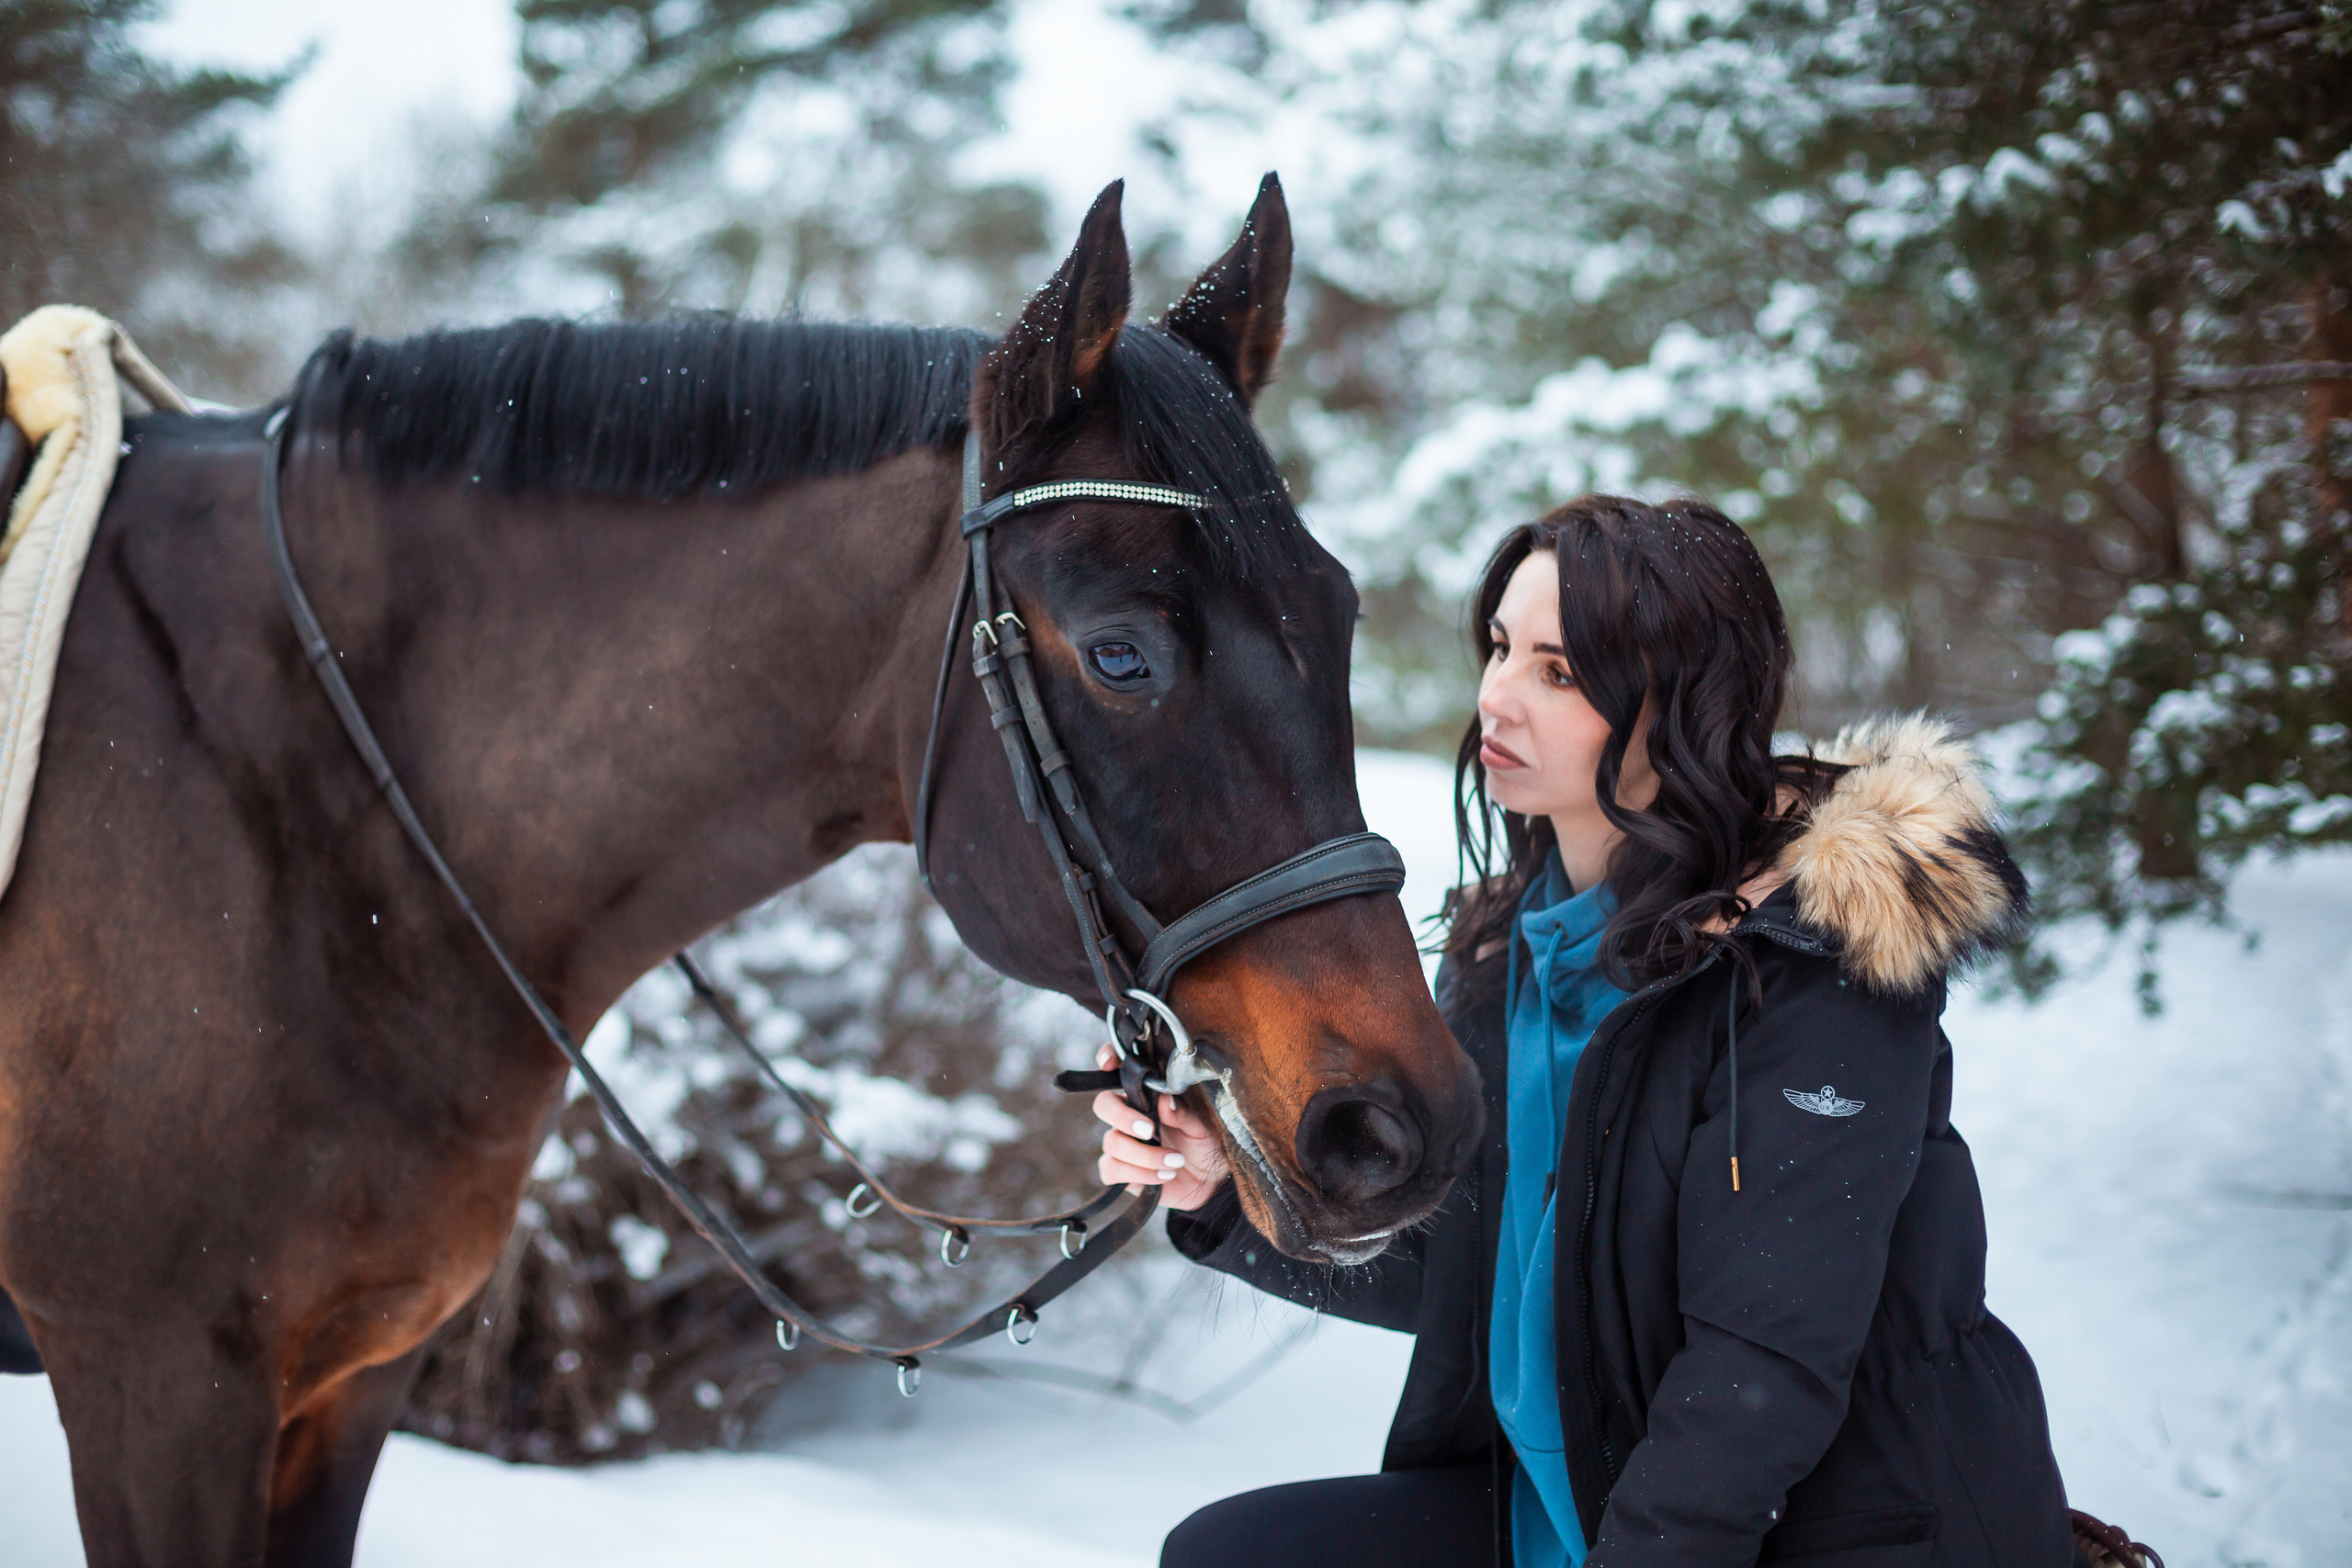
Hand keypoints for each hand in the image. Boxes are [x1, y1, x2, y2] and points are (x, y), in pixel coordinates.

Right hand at [1091, 1045, 1229, 1210]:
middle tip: (1150, 1130)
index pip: (1120, 1070)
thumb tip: (1165, 1101)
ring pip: (1112, 1142)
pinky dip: (1140, 1175)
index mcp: (1147, 1095)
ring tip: (1176, 1161)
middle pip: (1104, 1104)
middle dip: (1123, 1117)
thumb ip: (1184, 1114)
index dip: (1108, 1059)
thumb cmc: (1204, 1143)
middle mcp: (1128, 1115)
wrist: (1209, 1181)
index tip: (1110, 1062)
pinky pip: (1112, 1170)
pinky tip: (1164, 1175)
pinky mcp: (1119, 1171)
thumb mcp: (1202, 1126)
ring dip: (1145, 1155)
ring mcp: (1121, 1142)